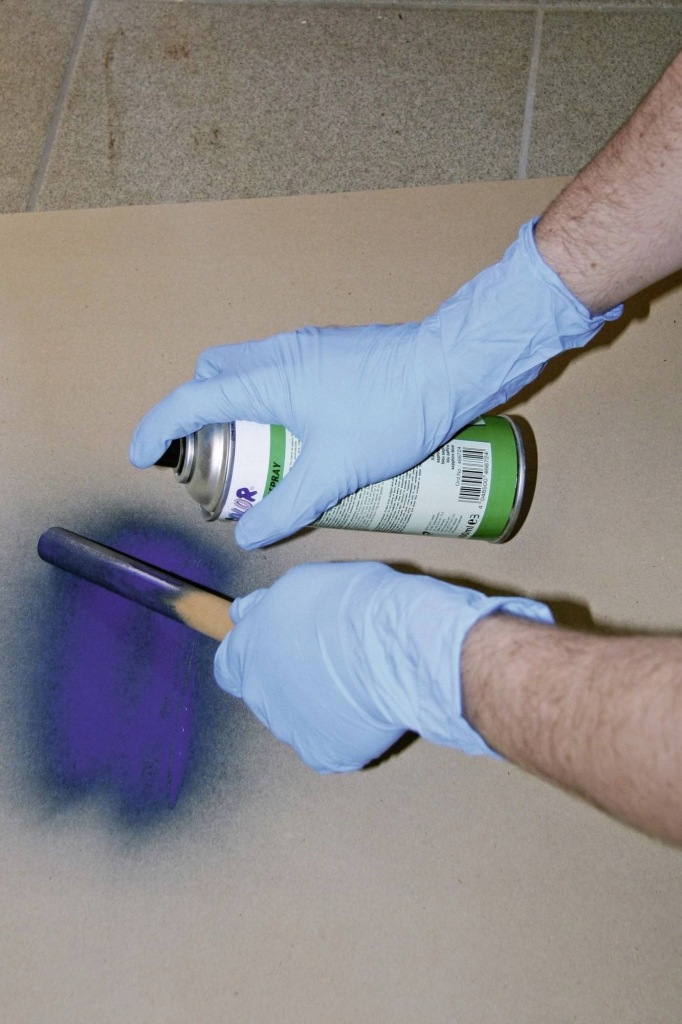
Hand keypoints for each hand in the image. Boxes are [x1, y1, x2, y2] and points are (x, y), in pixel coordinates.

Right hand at [130, 220, 619, 548]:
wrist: (454, 365)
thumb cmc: (394, 412)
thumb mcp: (337, 472)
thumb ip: (291, 507)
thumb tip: (251, 537)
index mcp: (267, 380)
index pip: (190, 400)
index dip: (158, 430)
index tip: (143, 458)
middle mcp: (279, 354)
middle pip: (213, 375)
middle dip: (200, 413)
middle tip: (216, 457)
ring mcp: (308, 348)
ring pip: (249, 370)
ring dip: (241, 408)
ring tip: (263, 455)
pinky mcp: (334, 352)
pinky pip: (282, 372)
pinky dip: (273, 400)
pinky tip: (306, 436)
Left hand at [215, 562, 553, 772]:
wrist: (398, 646)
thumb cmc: (356, 605)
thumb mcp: (301, 585)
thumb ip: (268, 606)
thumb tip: (247, 612)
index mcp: (248, 650)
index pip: (230, 664)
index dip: (254, 657)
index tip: (279, 648)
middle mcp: (259, 693)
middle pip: (265, 693)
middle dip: (289, 680)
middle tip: (329, 662)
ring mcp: (289, 728)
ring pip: (298, 719)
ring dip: (317, 705)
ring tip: (356, 683)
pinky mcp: (323, 753)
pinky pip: (328, 745)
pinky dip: (343, 731)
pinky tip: (366, 710)